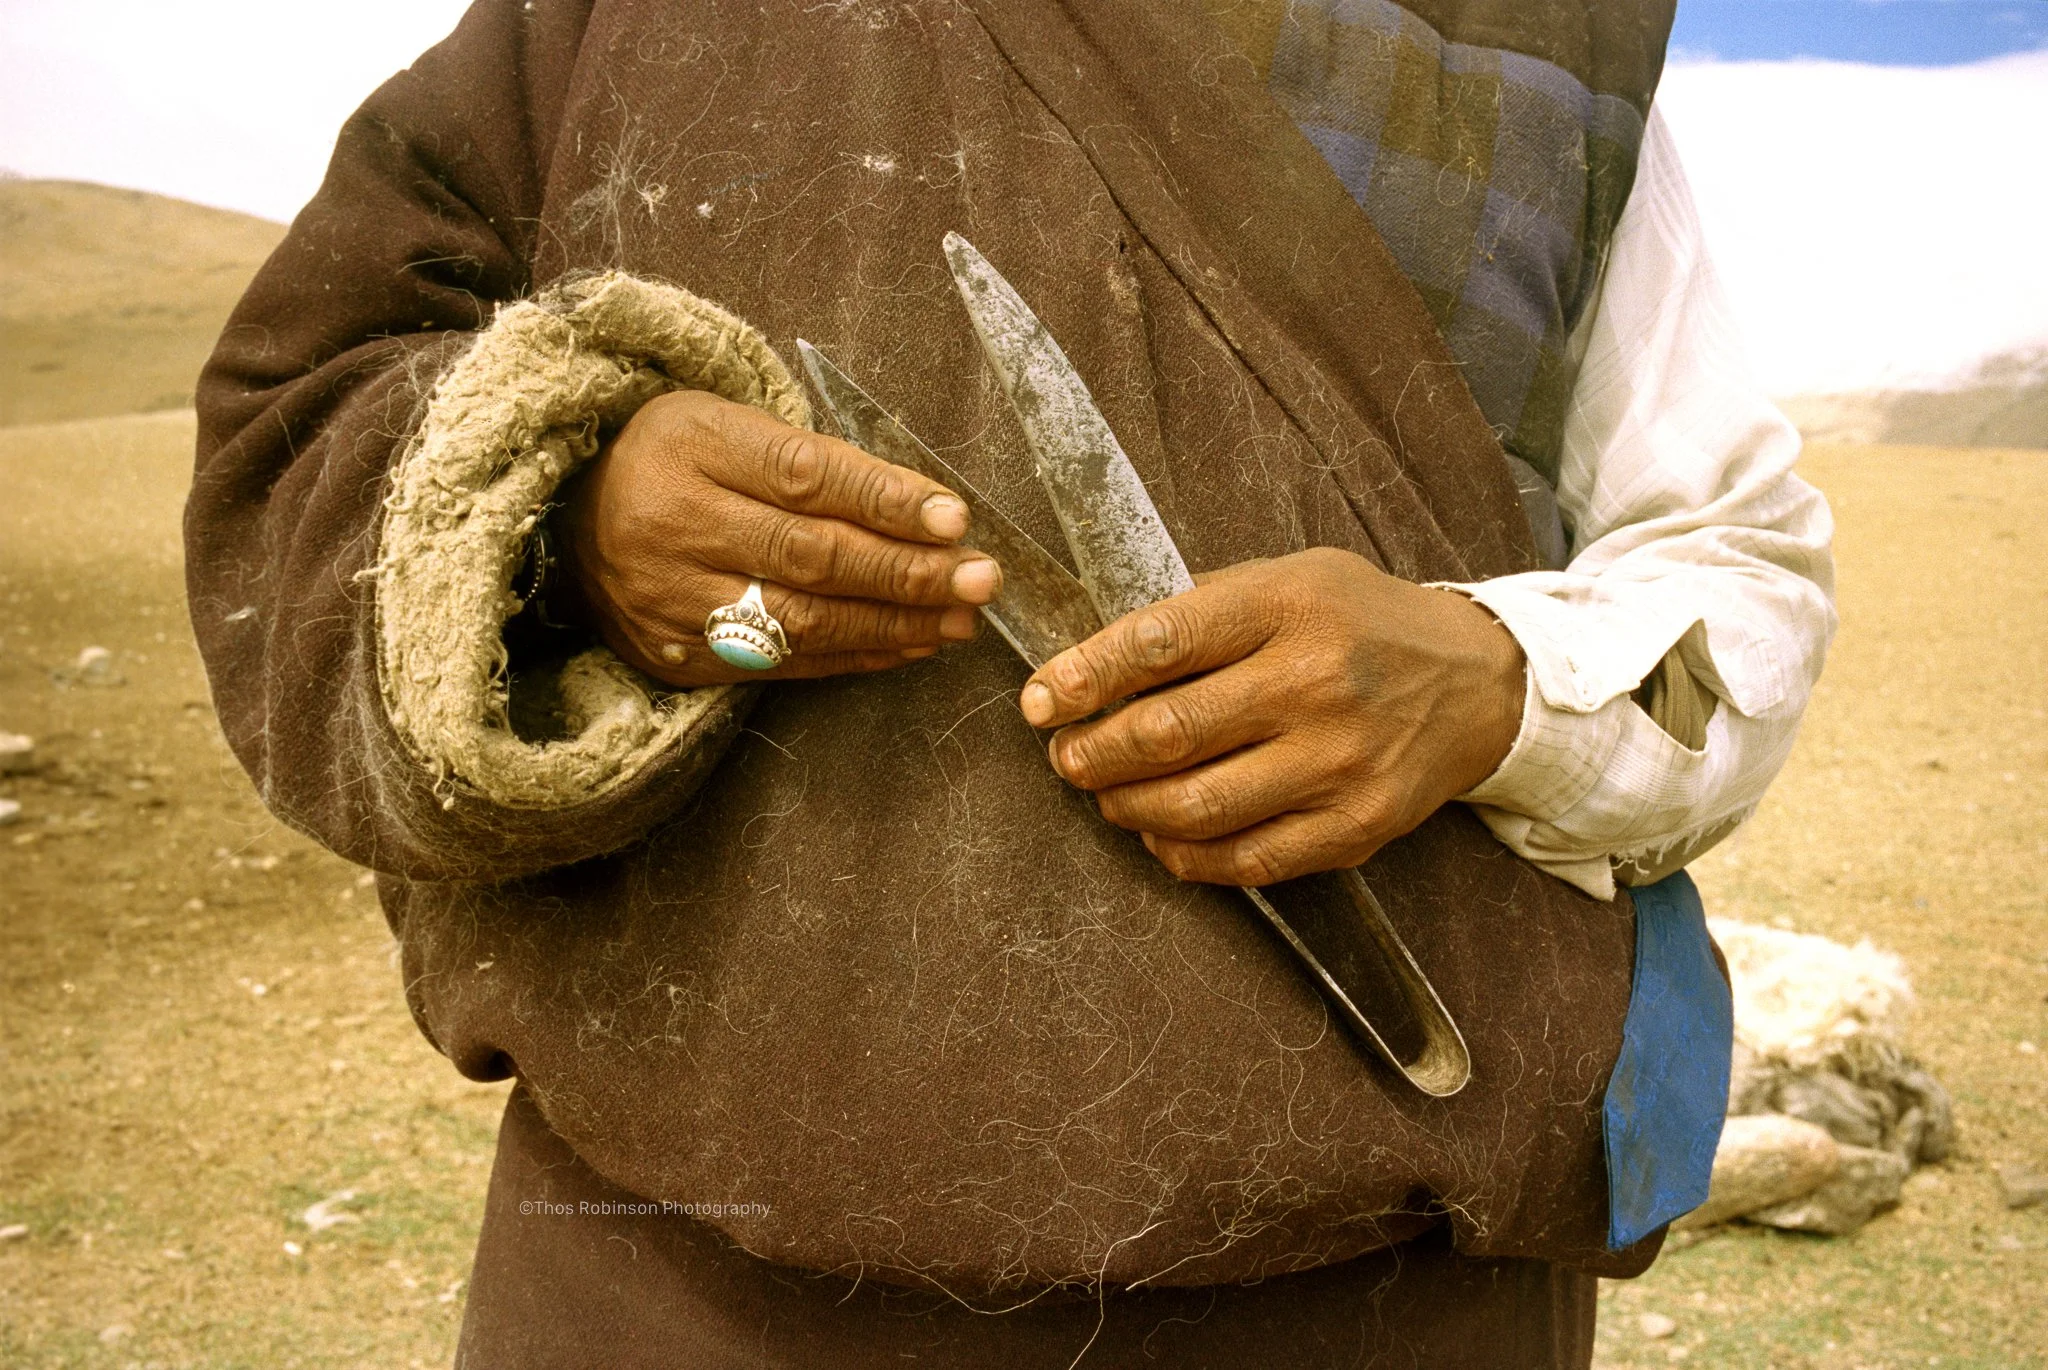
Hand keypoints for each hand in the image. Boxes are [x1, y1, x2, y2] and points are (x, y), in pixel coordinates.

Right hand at [558, 390, 1000, 685]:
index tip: (955, 518)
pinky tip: (907, 646)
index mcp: (690, 446)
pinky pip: (779, 663)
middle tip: (979, 579)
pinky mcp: (675, 655)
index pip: (803, 477)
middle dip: (904, 572)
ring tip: (958, 619)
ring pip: (799, 620)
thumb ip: (813, 459)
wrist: (564, 523)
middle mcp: (673, 526)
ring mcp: (670, 599)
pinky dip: (852, 655)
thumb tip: (922, 505)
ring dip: (891, 624)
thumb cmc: (670, 458)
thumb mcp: (724, 422)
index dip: (883, 499)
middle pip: (807, 556)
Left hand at [1017, 548, 1525, 885]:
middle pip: (1167, 733)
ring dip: (1125, 806)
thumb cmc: (1362, 624)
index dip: (1084, 676)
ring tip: (1105, 793)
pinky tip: (1160, 833)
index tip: (1041, 699)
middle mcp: (1315, 683)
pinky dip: (1183, 855)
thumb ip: (1202, 610)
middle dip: (1091, 751)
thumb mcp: (1290, 579)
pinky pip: (1245, 861)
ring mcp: (1338, 762)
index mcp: (1287, 606)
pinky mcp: (1356, 825)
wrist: (1476, 682)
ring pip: (1195, 807)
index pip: (1160, 642)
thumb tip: (1095, 655)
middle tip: (1065, 755)